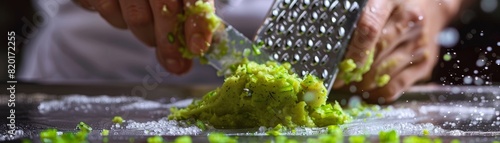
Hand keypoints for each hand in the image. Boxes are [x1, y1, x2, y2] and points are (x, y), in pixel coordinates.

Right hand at [73, 0, 215, 74]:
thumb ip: (185, 24)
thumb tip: (185, 61)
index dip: (197, 23)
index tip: (197, 48)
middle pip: (165, 9)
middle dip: (171, 43)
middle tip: (175, 63)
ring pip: (138, 17)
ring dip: (147, 35)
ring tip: (150, 33)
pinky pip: (110, 12)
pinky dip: (120, 22)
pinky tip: (125, 15)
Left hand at [333, 0, 460, 102]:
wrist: (433, 4)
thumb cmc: (394, 3)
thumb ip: (357, 17)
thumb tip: (334, 43)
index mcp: (393, 2)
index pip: (369, 29)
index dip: (351, 52)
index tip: (337, 67)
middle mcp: (410, 24)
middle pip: (375, 56)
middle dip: (353, 72)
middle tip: (339, 79)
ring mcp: (419, 45)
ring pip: (383, 75)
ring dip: (362, 84)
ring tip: (350, 82)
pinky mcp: (424, 64)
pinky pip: (395, 88)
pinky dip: (377, 93)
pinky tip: (367, 90)